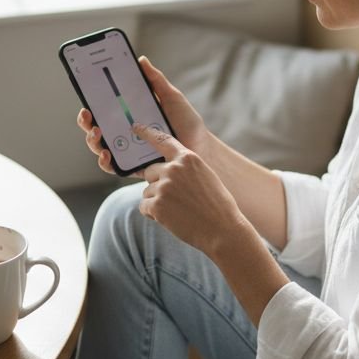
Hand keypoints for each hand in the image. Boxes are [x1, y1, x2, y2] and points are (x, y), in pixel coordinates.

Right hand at [75, 56, 211, 175]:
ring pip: (100, 147)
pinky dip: (105, 162)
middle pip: (97, 127)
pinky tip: (106, 154)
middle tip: (87, 114)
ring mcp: (127, 150)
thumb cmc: (186, 122)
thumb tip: (141, 60)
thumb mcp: (171, 97)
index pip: (105, 109)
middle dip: (85, 122)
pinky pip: (113, 167)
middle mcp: (125, 133)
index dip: (92, 103)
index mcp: (131, 115)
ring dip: (92, 140)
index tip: (87, 96)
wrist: (201, 147)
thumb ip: (156, 81)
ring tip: (97, 132)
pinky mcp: (133, 167)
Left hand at [134, 123, 251, 258]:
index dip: (147, 133)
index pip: (162, 140)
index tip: (135, 127)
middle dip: (157, 184)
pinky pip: (144, 206)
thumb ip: (185, 169)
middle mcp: (174, 169)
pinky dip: (153, 214)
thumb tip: (164, 170)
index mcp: (188, 158)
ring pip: (146, 191)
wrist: (223, 230)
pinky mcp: (157, 205)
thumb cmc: (217, 205)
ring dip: (157, 201)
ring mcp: (164, 186)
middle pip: (150, 171)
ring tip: (178, 211)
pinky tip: (171, 219)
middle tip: (175, 199)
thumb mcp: (205, 176)